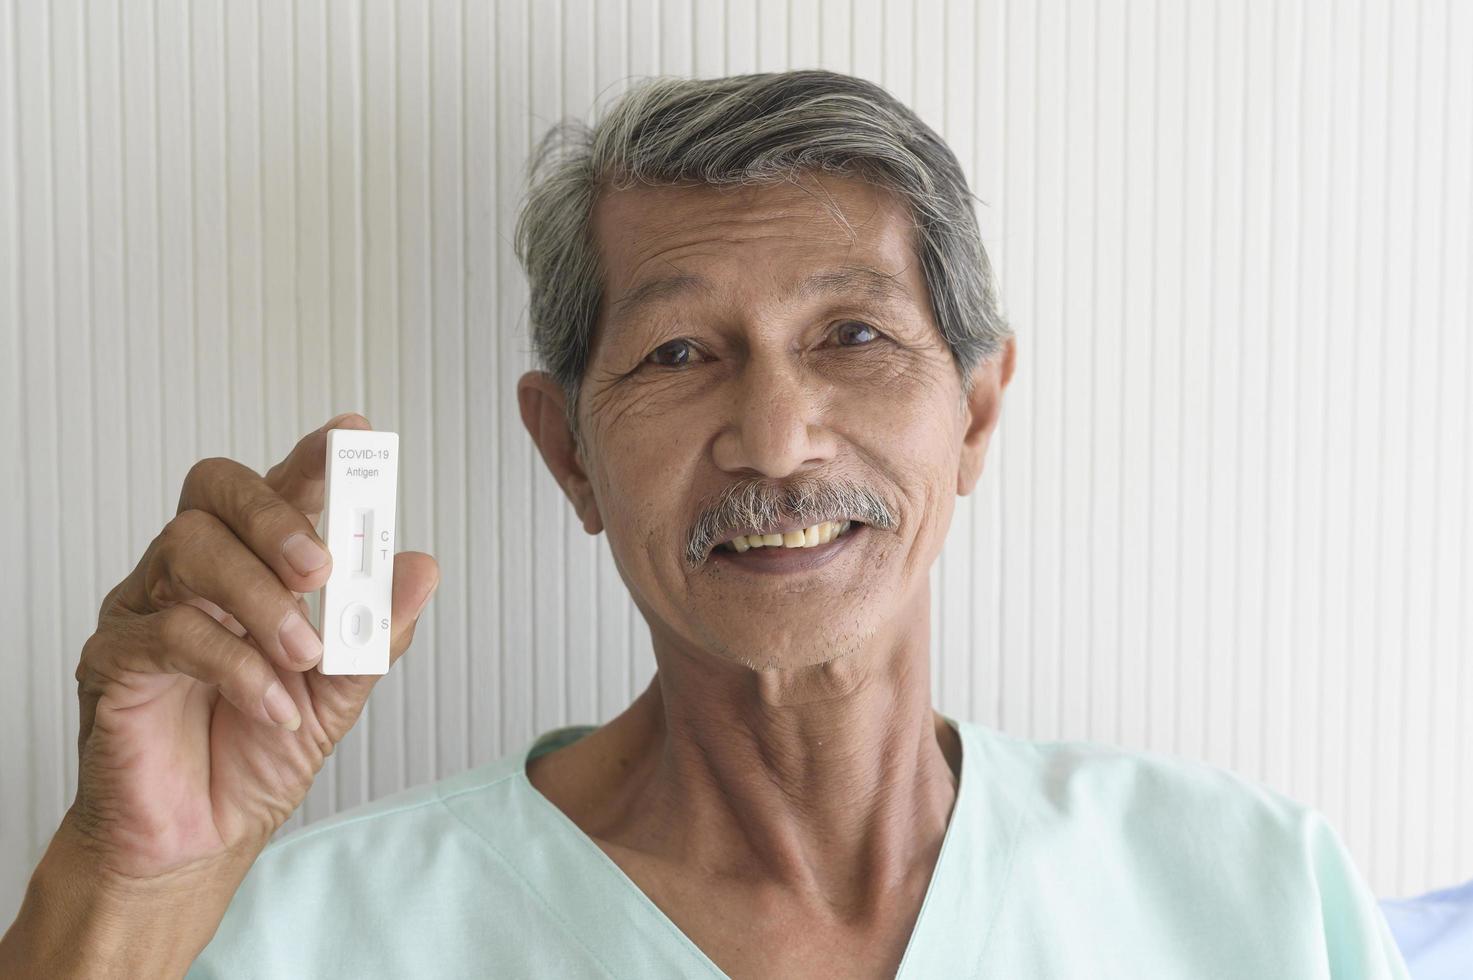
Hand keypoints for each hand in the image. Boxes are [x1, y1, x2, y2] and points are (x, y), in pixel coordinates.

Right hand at [66, 412, 437, 883]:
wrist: (201, 838)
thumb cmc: (258, 754)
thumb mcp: (339, 693)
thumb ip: (376, 633)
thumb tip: (420, 568)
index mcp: (252, 568)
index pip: (277, 488)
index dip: (312, 456)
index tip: (354, 434)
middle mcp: (196, 575)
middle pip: (216, 490)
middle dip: (276, 514)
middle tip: (322, 567)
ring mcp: (148, 608)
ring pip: (189, 547)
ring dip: (261, 599)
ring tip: (305, 656)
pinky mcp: (116, 659)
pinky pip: (170, 633)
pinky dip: (236, 666)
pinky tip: (272, 704)